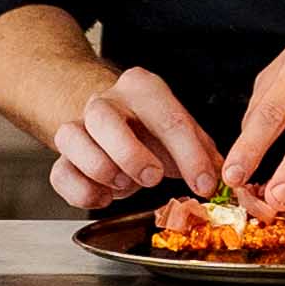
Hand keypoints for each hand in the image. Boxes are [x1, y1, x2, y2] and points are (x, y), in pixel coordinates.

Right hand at [45, 63, 222, 212]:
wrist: (114, 126)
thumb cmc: (152, 131)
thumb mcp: (184, 134)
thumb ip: (204, 154)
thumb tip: (224, 178)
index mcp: (142, 89)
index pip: (167, 116)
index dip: (190, 156)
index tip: (205, 184)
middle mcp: (105, 102)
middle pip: (103, 117)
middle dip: (130, 153)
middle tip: (153, 178)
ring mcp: (78, 126)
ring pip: (71, 137)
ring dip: (101, 168)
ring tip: (125, 184)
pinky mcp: (63, 157)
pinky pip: (60, 173)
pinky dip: (82, 191)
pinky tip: (105, 196)